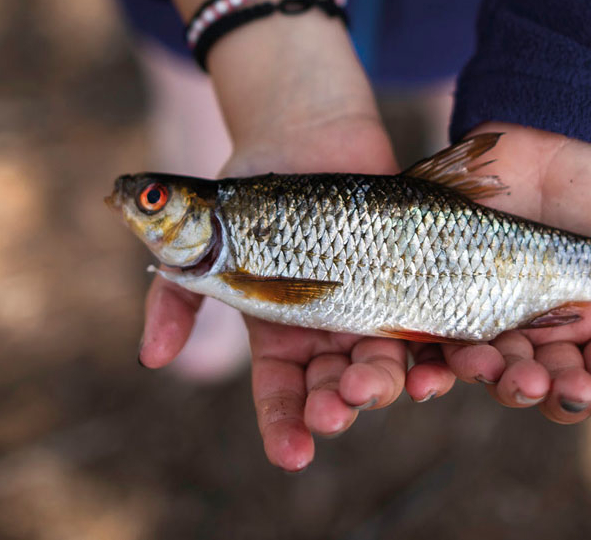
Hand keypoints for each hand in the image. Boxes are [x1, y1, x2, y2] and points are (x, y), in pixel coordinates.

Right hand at [138, 116, 458, 470]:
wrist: (304, 133)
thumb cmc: (246, 192)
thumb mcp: (199, 243)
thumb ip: (175, 298)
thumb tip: (152, 358)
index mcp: (281, 334)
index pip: (282, 395)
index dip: (285, 427)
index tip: (293, 456)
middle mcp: (329, 331)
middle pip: (337, 386)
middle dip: (339, 406)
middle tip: (339, 412)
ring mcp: (372, 306)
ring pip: (385, 362)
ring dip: (385, 384)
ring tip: (384, 388)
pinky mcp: (412, 279)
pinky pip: (431, 322)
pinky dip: (438, 351)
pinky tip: (438, 365)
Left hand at [438, 122, 590, 429]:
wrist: (545, 124)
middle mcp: (552, 324)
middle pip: (554, 384)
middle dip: (558, 396)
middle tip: (561, 390)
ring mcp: (501, 309)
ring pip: (502, 369)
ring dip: (507, 383)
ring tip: (512, 377)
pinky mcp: (454, 291)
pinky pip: (448, 339)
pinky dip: (448, 363)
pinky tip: (452, 369)